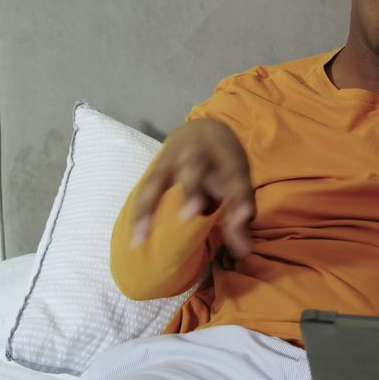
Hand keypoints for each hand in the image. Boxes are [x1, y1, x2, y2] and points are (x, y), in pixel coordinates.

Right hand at [130, 118, 255, 256]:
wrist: (203, 129)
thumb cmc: (223, 161)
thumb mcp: (239, 179)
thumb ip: (241, 211)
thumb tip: (242, 250)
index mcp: (225, 153)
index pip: (235, 175)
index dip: (239, 196)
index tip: (242, 218)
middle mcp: (198, 152)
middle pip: (193, 167)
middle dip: (191, 189)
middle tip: (191, 214)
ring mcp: (172, 158)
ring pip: (159, 179)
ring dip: (150, 208)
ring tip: (143, 238)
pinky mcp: (155, 168)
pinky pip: (144, 190)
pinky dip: (139, 214)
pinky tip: (136, 239)